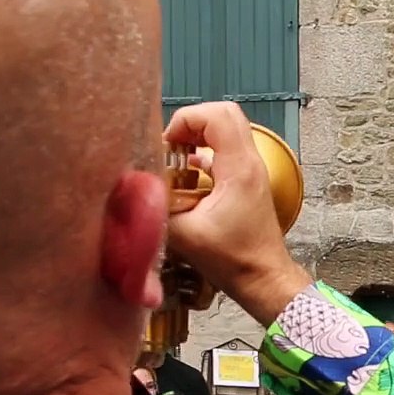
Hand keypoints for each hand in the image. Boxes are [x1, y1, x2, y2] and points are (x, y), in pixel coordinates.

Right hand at [162, 102, 311, 324]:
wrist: (264, 279)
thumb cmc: (234, 260)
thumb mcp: (184, 235)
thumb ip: (155, 208)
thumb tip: (130, 191)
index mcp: (239, 168)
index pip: (217, 115)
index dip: (185, 121)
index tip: (167, 145)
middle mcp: (250, 163)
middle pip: (223, 116)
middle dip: (189, 125)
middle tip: (170, 148)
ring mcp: (251, 173)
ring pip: (225, 134)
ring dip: (196, 141)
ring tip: (174, 163)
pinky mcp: (246, 184)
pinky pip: (224, 155)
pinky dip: (203, 158)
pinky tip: (185, 179)